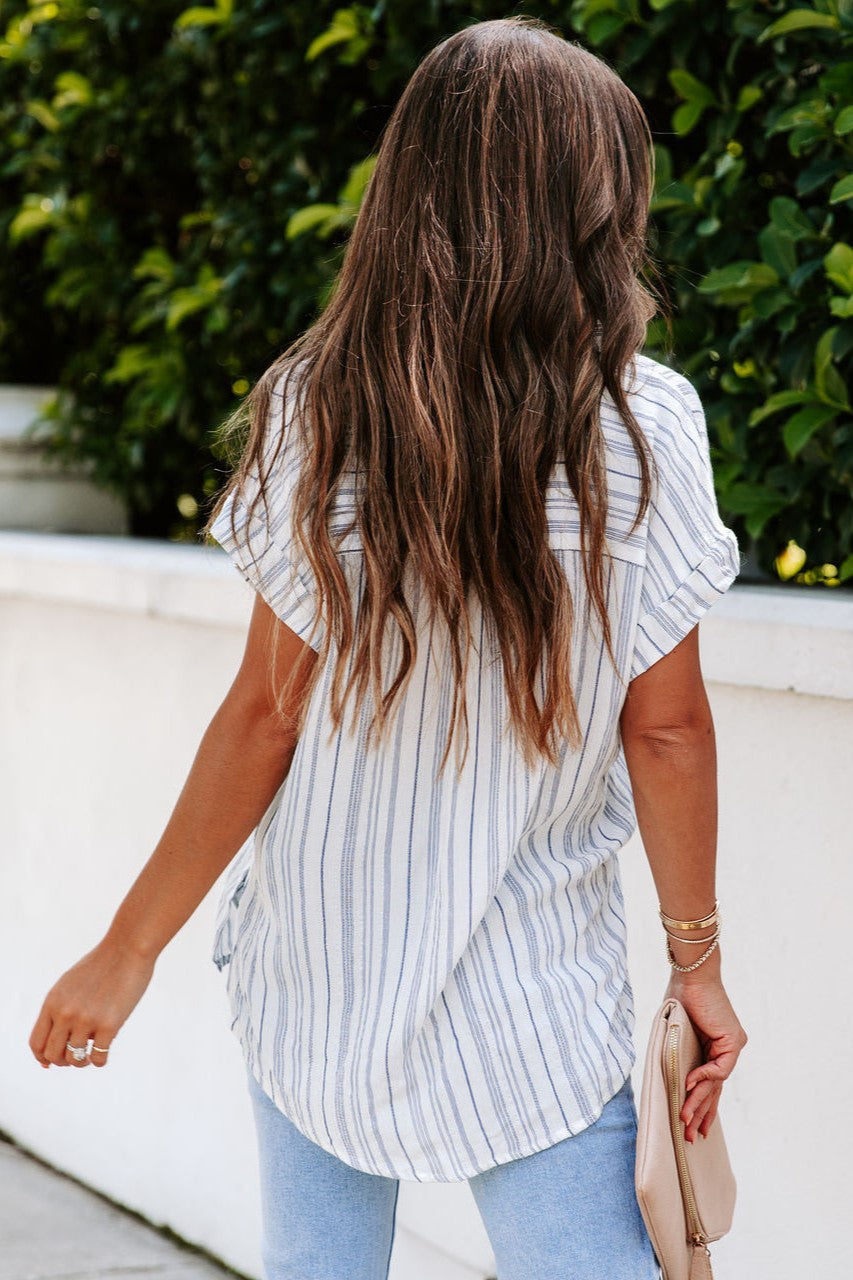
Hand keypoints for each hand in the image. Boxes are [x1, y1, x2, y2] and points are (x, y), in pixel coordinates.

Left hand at [29, 937, 155, 1068]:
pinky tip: (104, 1050)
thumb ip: (60, 1007)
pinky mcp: (109, 1025)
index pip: (36, 1042)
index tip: (50, 1062)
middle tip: (75, 1055)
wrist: (127, 949)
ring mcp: (87, 1020)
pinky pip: (98, 1058)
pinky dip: (99, 1060)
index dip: (42, 1057)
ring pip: (74, 1060)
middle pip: (53, 1055)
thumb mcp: (69, 984)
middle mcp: (65, 1013)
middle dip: (62, 1061)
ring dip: (82, 1061)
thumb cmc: (101, 965)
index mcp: (52, 1002)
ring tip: (90, 1054)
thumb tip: (58, 1037)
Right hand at [664, 968, 746, 1144]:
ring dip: (698, 1104)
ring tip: (685, 1123)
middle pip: (714, 1090)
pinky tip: (689, 1087)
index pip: (710, 1084)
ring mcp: (731, 1047)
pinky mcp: (733, 1041)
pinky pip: (719, 1069)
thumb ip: (677, 1056)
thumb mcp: (675, 1033)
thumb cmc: (679, 997)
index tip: (692, 1125)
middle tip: (691, 1138)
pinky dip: (703, 1079)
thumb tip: (668, 1078)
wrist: (690, 975)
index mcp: (712, 1048)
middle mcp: (725, 1050)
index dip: (701, 1105)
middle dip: (700, 1114)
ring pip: (716, 1085)